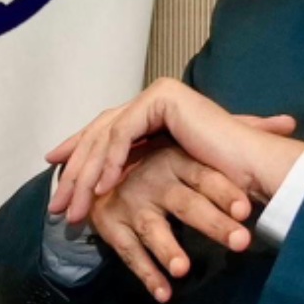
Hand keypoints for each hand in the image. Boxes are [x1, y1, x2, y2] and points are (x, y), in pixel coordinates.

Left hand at [47, 76, 303, 222]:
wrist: (251, 167)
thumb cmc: (218, 177)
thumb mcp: (162, 173)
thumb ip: (133, 168)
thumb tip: (99, 185)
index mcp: (151, 112)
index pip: (104, 131)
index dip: (76, 150)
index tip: (53, 171)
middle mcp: (151, 99)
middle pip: (100, 134)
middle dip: (75, 172)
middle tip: (58, 205)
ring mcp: (156, 95)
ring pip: (107, 135)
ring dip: (87, 175)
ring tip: (76, 208)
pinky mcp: (162, 99)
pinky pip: (124, 133)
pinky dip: (111, 162)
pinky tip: (103, 188)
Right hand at [85, 147, 262, 303]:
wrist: (101, 168)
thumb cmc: (160, 160)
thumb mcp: (195, 144)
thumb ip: (242, 132)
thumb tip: (290, 121)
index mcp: (175, 156)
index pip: (206, 175)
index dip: (225, 192)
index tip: (247, 210)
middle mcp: (152, 177)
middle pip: (186, 203)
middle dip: (213, 223)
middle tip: (241, 242)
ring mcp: (129, 201)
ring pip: (152, 228)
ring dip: (167, 249)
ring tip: (184, 269)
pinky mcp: (109, 222)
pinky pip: (128, 251)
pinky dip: (145, 273)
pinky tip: (164, 293)